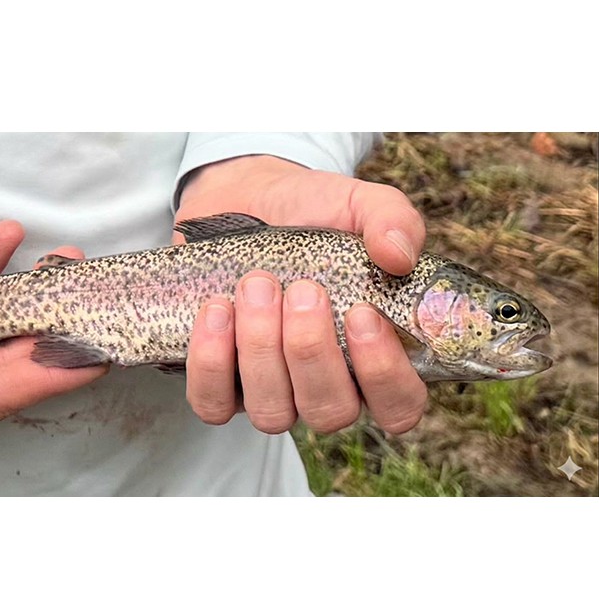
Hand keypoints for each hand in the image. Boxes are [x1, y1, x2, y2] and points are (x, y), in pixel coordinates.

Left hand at [175, 156, 428, 434]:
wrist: (245, 197)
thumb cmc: (312, 212)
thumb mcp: (358, 204)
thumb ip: (392, 220)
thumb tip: (399, 257)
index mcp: (371, 356)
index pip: (398, 406)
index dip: (384, 375)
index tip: (362, 313)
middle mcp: (323, 385)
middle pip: (330, 411)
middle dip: (311, 352)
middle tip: (302, 290)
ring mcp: (269, 391)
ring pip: (271, 413)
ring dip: (261, 349)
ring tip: (255, 286)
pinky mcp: (218, 385)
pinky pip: (213, 403)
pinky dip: (211, 361)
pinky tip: (217, 310)